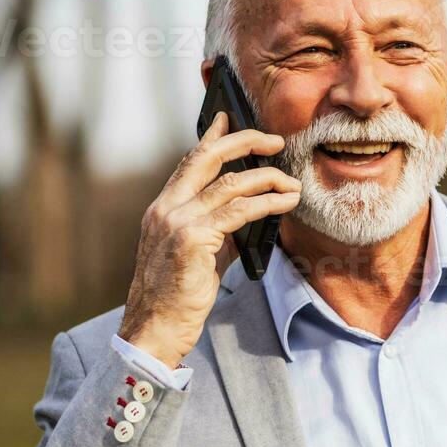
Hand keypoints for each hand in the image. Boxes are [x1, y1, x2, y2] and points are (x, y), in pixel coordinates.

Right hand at [117, 112, 300, 368]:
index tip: (228, 117)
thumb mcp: (198, 256)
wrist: (155, 329)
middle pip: (207, 158)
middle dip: (244, 142)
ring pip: (230, 184)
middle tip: (273, 140)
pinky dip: (267, 203)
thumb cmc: (177, 298)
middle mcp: (166, 209)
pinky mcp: (193, 240)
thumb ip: (218, 231)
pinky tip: (285, 203)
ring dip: (268, 179)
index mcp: (162, 209)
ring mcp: (176, 222)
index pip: (190, 162)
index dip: (211, 137)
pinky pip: (239, 212)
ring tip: (292, 183)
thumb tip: (252, 214)